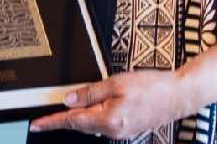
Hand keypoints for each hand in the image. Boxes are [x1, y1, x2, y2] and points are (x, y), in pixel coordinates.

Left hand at [29, 70, 194, 139]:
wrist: (180, 95)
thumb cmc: (152, 87)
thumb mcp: (116, 83)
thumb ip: (90, 93)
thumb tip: (69, 101)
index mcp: (108, 120)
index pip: (72, 122)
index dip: (52, 122)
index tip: (37, 125)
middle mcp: (113, 131)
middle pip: (82, 124)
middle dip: (68, 117)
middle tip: (51, 113)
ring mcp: (122, 133)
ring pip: (94, 124)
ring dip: (84, 115)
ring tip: (80, 102)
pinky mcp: (129, 129)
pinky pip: (106, 124)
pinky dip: (97, 115)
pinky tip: (100, 104)